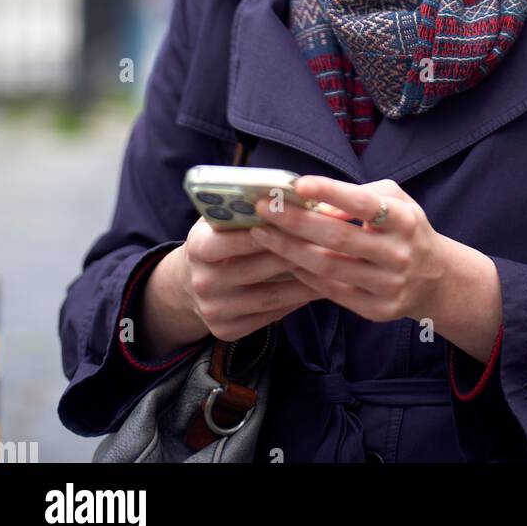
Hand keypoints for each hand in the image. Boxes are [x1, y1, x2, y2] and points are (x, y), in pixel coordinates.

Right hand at [172, 214, 327, 343]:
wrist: (190, 281)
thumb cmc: (218, 237)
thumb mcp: (222, 218)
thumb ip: (248, 207)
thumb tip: (299, 194)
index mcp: (198, 246)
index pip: (235, 238)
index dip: (270, 230)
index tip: (303, 220)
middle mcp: (203, 281)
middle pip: (258, 268)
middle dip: (297, 253)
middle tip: (333, 243)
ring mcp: (214, 310)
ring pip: (271, 296)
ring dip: (307, 281)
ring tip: (336, 266)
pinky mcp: (227, 330)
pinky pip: (271, 316)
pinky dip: (297, 301)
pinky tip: (320, 288)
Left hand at [249, 176, 449, 324]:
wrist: (435, 279)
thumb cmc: (405, 229)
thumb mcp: (396, 201)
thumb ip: (359, 195)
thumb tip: (318, 204)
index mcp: (404, 220)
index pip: (364, 204)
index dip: (331, 192)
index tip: (298, 184)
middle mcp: (399, 253)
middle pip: (337, 238)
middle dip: (295, 222)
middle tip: (264, 208)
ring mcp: (389, 285)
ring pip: (329, 267)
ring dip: (290, 250)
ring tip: (263, 234)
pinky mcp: (377, 310)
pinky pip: (332, 291)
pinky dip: (305, 276)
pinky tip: (285, 261)